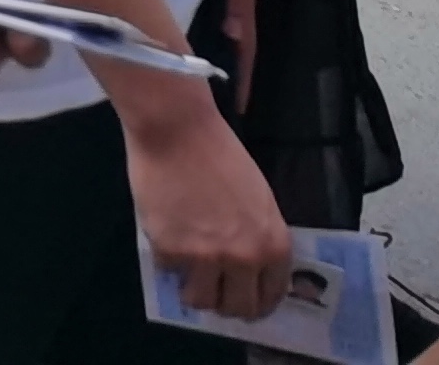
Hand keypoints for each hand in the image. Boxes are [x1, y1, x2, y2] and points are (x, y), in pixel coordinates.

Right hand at [124, 93, 291, 321]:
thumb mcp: (257, 199)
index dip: (257, 303)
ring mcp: (206, 258)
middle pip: (238, 309)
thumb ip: (257, 237)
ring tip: (185, 270)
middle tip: (213, 291)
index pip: (271, 296)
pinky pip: (168, 272)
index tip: (244, 301)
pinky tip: (166, 234)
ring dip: (193, 289)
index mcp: (273, 245)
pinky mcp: (170, 251)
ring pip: (200, 301)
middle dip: (225, 304)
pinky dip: (166, 259)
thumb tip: (247, 269)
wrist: (177, 129)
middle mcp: (245, 259)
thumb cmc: (220, 153)